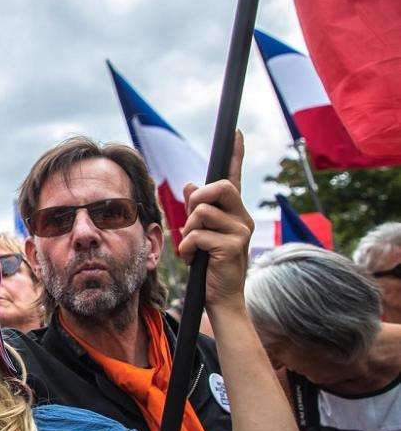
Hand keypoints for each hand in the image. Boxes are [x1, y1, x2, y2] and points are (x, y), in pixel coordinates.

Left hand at [177, 131, 253, 309]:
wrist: (221, 298)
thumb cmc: (210, 266)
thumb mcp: (201, 234)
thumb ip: (198, 210)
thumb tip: (191, 184)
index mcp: (235, 212)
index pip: (235, 178)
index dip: (236, 155)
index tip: (236, 133)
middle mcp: (243, 218)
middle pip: (219, 187)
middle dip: (198, 201)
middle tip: (192, 223)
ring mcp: (241, 231)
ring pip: (201, 213)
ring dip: (188, 233)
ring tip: (194, 250)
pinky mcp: (232, 246)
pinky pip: (197, 235)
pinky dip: (187, 249)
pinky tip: (195, 260)